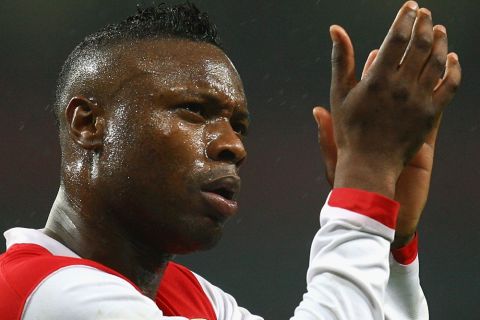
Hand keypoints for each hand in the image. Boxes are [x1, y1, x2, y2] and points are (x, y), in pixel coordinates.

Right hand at [326, 1, 459, 198]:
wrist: (369, 164)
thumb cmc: (350, 129)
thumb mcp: (339, 93)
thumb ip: (341, 59)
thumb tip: (335, 29)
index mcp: (377, 79)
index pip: (397, 38)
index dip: (405, 18)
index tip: (410, 6)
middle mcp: (401, 86)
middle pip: (421, 45)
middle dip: (424, 24)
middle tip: (425, 13)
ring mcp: (419, 100)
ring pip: (437, 62)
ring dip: (441, 42)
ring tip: (439, 30)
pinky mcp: (431, 114)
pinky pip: (448, 86)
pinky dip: (453, 70)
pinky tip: (452, 59)